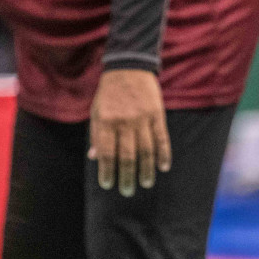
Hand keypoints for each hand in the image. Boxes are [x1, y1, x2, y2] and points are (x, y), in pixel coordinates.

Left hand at [89, 69, 171, 196]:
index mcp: (106, 121)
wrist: (128, 66)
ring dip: (146, 170)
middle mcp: (124, 121)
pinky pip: (162, 138)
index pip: (107, 153)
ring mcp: (143, 118)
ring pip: (146, 150)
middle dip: (126, 177)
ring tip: (145, 184)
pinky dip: (164, 154)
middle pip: (127, 156)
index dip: (107, 171)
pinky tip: (164, 167)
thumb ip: (96, 134)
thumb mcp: (96, 111)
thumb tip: (94, 158)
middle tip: (127, 191)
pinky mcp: (157, 114)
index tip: (108, 184)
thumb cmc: (109, 92)